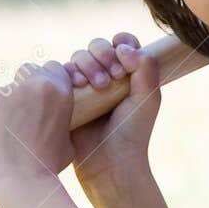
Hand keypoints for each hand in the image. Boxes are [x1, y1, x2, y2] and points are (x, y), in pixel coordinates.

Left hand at [0, 59, 77, 186]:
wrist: (19, 179)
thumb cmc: (48, 165)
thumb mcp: (68, 137)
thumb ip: (62, 118)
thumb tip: (55, 116)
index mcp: (58, 90)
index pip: (54, 68)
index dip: (51, 80)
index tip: (47, 94)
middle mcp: (32, 84)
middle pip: (30, 70)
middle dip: (29, 84)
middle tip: (28, 108)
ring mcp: (6, 92)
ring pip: (8, 87)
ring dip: (10, 99)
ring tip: (9, 126)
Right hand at [63, 33, 160, 186]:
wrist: (108, 164)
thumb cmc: (131, 133)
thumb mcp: (148, 99)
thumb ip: (146, 67)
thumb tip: (122, 46)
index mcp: (130, 73)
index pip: (122, 43)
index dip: (121, 44)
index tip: (124, 62)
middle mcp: (107, 76)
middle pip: (97, 46)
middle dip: (101, 54)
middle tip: (111, 78)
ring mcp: (85, 86)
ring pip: (78, 57)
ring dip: (85, 64)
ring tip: (93, 85)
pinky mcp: (66, 97)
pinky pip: (60, 73)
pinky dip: (66, 73)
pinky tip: (75, 85)